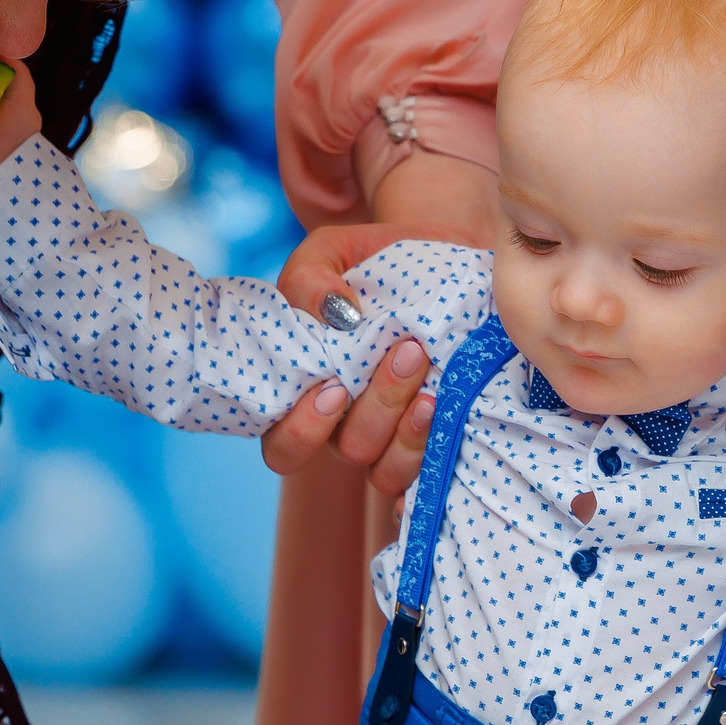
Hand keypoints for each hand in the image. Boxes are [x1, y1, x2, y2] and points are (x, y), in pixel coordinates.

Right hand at [261, 149, 496, 487]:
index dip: (301, 431)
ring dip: (408, 428)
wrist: (440, 254)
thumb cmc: (372, 261)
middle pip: (348, 449)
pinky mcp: (433, 436)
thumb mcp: (330, 252)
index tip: (333, 387)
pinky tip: (442, 407)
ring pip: (388, 468)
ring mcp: (390, 438)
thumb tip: (332, 312)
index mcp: (307, 393)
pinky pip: (427, 472)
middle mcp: (344, 426)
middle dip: (376, 407)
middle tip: (405, 353)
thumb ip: (309, 278)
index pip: (283, 447)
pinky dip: (433, 450)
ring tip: (430, 375)